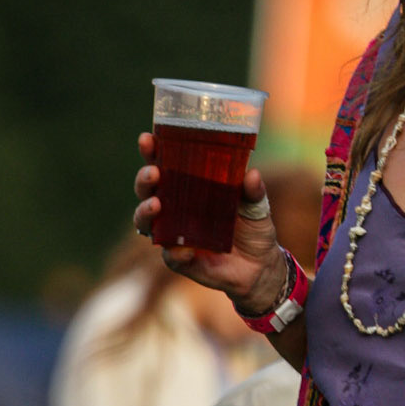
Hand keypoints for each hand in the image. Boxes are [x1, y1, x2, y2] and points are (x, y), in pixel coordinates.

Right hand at [133, 131, 285, 313]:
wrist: (260, 266)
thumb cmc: (254, 228)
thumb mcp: (257, 206)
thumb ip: (253, 191)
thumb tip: (251, 174)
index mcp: (189, 187)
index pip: (164, 164)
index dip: (152, 152)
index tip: (148, 139)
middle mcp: (175, 209)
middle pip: (148, 190)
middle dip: (145, 179)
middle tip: (153, 172)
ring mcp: (173, 234)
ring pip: (145, 221)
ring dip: (145, 211)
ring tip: (156, 205)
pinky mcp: (179, 260)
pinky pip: (170, 256)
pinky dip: (173, 252)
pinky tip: (183, 250)